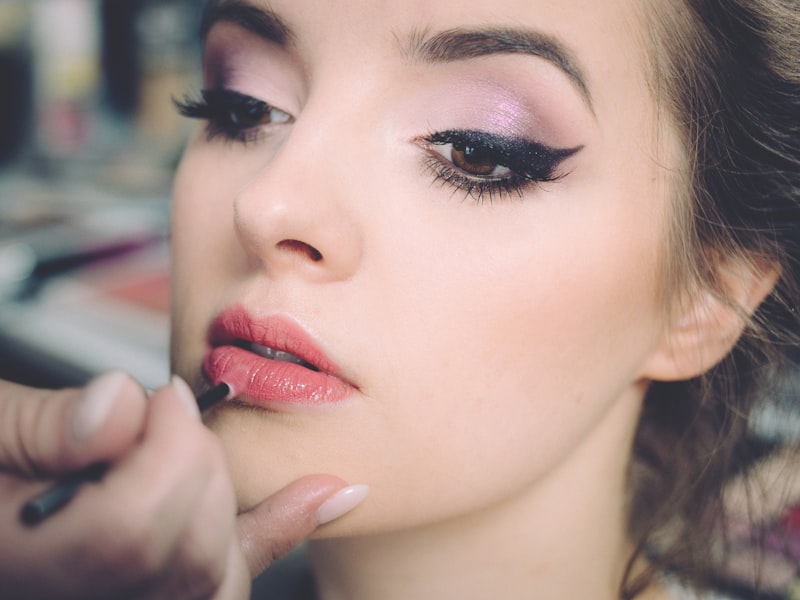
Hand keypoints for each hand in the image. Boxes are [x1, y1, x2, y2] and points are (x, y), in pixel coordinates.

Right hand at [0, 373, 364, 599]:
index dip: (166, 450)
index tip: (162, 398)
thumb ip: (41, 424)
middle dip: (195, 461)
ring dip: (227, 495)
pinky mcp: (162, 586)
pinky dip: (281, 526)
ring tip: (193, 447)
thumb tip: (121, 405)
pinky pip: (235, 570)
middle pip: (190, 551)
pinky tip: (324, 494)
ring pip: (219, 574)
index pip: (134, 531)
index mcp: (32, 567)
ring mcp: (131, 599)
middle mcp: (88, 597)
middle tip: (161, 414)